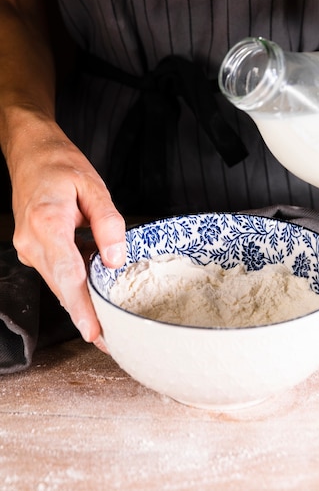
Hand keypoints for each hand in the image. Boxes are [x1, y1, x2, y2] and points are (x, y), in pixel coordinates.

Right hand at [10, 123, 125, 345]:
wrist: (30, 153)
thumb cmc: (61, 165)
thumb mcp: (94, 187)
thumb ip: (108, 224)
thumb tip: (116, 260)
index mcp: (48, 224)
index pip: (68, 275)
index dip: (82, 308)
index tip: (94, 333)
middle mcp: (32, 241)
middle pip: (62, 286)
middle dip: (85, 315)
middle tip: (110, 339)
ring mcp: (28, 247)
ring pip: (58, 282)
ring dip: (80, 301)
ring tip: (105, 322)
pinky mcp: (32, 248)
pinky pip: (56, 271)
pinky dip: (74, 282)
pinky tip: (93, 287)